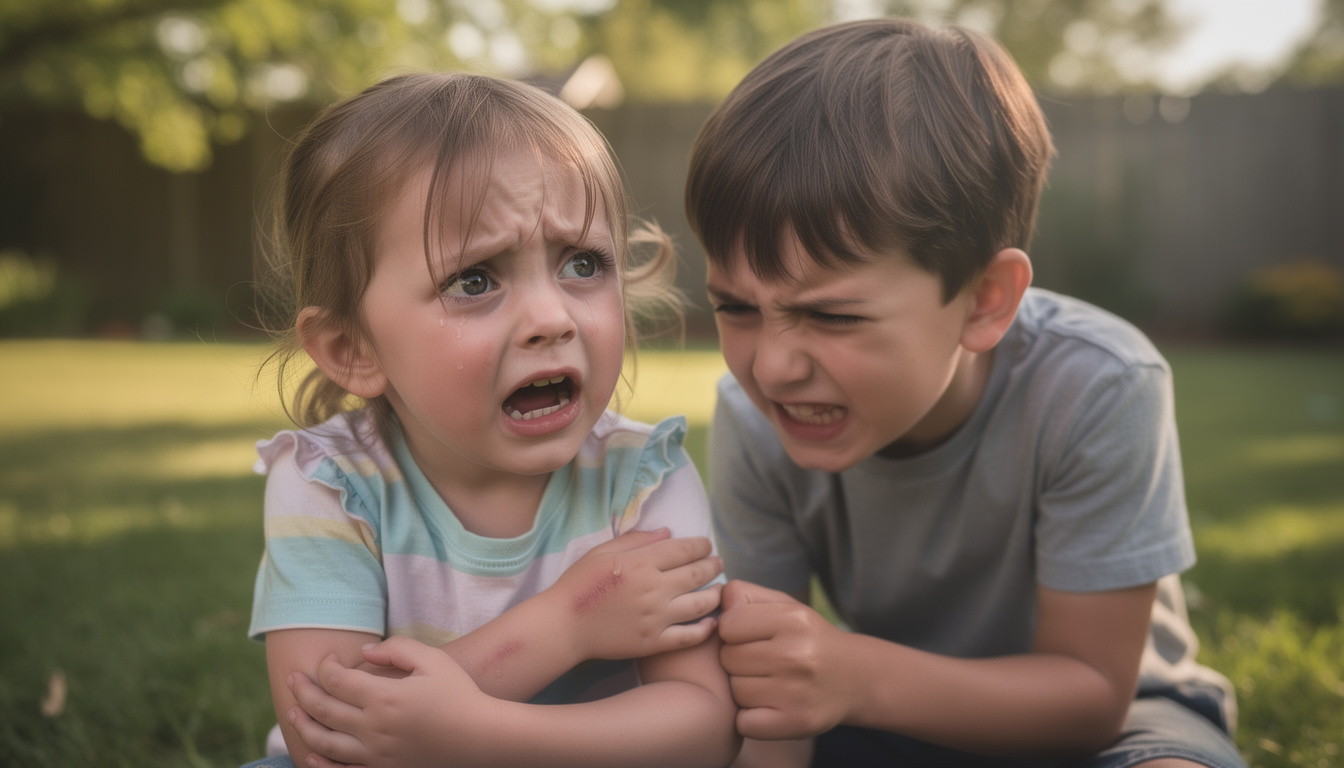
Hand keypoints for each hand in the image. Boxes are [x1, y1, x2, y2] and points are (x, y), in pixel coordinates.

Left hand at [288, 636, 494, 767]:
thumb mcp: (432, 659)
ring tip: (292, 715)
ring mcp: (376, 754)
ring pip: (324, 743)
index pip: (337, 680)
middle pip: (323, 709)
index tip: (328, 659)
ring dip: (303, 727)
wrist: (481, 737)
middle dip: (303, 692)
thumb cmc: (459, 693)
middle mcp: (374, 728)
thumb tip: (363, 652)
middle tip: (293, 680)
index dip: (325, 667)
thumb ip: (395, 649)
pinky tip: (311, 753)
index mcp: (384, 697)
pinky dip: (321, 764)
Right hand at [548, 527, 722, 661]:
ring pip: (701, 604)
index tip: (706, 545)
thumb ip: (637, 539)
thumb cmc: (579, 583)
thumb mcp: (602, 551)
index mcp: (640, 563)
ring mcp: (656, 618)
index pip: (685, 549)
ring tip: (719, 589)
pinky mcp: (653, 643)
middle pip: (698, 573)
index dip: (702, 545)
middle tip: (718, 563)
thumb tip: (669, 531)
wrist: (563, 626)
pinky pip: (689, 636)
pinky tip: (711, 622)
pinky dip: (705, 629)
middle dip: (713, 565)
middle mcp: (653, 589)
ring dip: (715, 593)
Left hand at [717, 580, 855, 739]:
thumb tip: (715, 602)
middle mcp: (796, 655)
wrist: (855, 678)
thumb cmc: (807, 638)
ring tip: (767, 683)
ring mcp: (797, 692)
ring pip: (735, 692)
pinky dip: (749, 718)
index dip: (732, 632)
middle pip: (728, 660)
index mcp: (793, 619)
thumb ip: (747, 595)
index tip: (749, 637)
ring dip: (744, 689)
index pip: (727, 625)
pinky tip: (767, 706)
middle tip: (760, 662)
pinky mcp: (797, 724)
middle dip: (737, 661)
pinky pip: (744, 723)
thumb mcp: (785, 605)